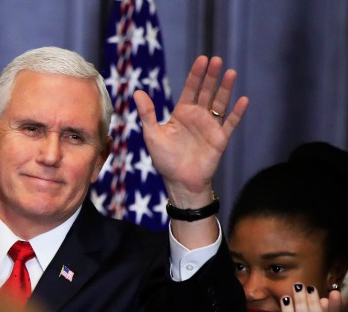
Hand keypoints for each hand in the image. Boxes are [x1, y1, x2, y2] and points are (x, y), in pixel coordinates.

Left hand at [133, 56, 248, 204]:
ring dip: (226, 89)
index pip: (190, 89)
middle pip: (207, 92)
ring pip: (220, 103)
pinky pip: (230, 124)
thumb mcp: (152, 134)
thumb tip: (137, 92)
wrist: (179, 182)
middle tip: (217, 60)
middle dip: (211, 76)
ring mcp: (210, 127)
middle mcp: (198, 117)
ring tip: (230, 73)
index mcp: (182, 113)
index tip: (202, 59)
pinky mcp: (220, 139)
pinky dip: (237, 113)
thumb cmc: (164, 160)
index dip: (196, 75)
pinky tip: (243, 100)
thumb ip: (148, 113)